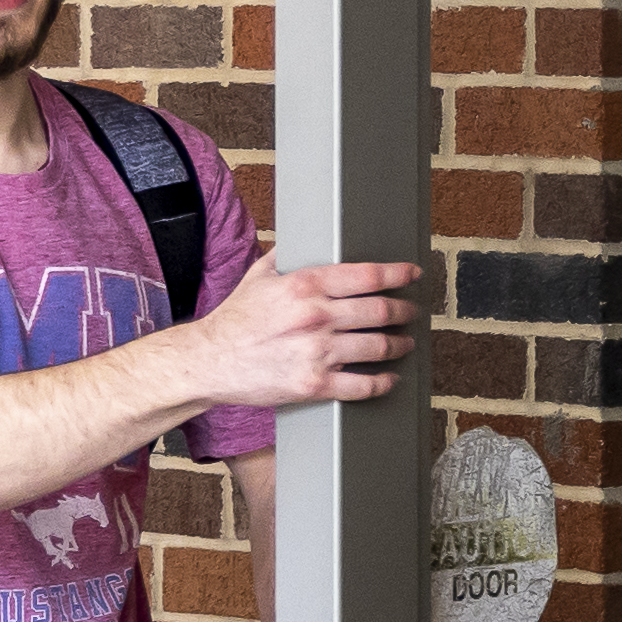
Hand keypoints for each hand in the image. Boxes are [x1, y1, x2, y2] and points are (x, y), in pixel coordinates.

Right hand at [165, 254, 415, 418]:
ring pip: (378, 347)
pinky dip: (383, 382)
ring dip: (399, 345)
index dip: (397, 274)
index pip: (366, 275)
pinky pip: (362, 385)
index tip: (411, 273)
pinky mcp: (314, 384)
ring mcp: (317, 352)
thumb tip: (305, 235)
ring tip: (405, 342)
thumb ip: (288, 255)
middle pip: (380, 311)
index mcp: (304, 285)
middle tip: (411, 311)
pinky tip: (389, 378)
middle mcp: (315, 316)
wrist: (209, 362)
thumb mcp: (259, 276)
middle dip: (404, 311)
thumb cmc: (235, 320)